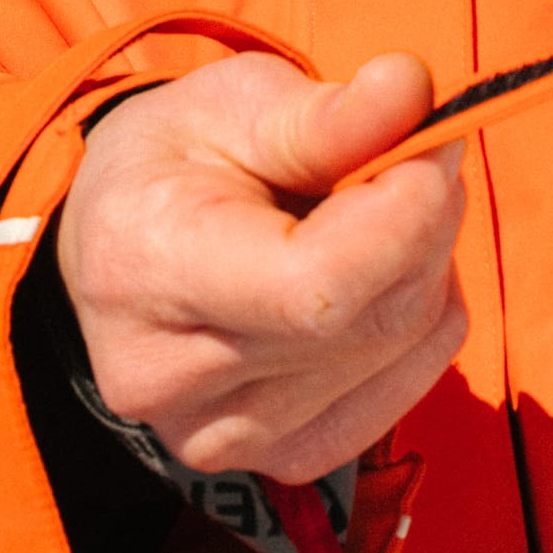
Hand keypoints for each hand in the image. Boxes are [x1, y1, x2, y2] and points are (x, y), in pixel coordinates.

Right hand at [57, 51, 466, 485]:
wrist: (120, 244)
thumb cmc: (177, 159)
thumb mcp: (234, 102)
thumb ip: (325, 113)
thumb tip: (413, 92)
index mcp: (147, 268)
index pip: (314, 287)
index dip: (405, 214)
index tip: (432, 139)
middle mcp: (173, 379)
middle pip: (370, 318)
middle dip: (425, 220)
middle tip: (416, 153)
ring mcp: (224, 437)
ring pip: (400, 348)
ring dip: (425, 262)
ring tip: (379, 206)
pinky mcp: (277, 460)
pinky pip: (406, 388)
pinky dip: (420, 316)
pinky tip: (378, 270)